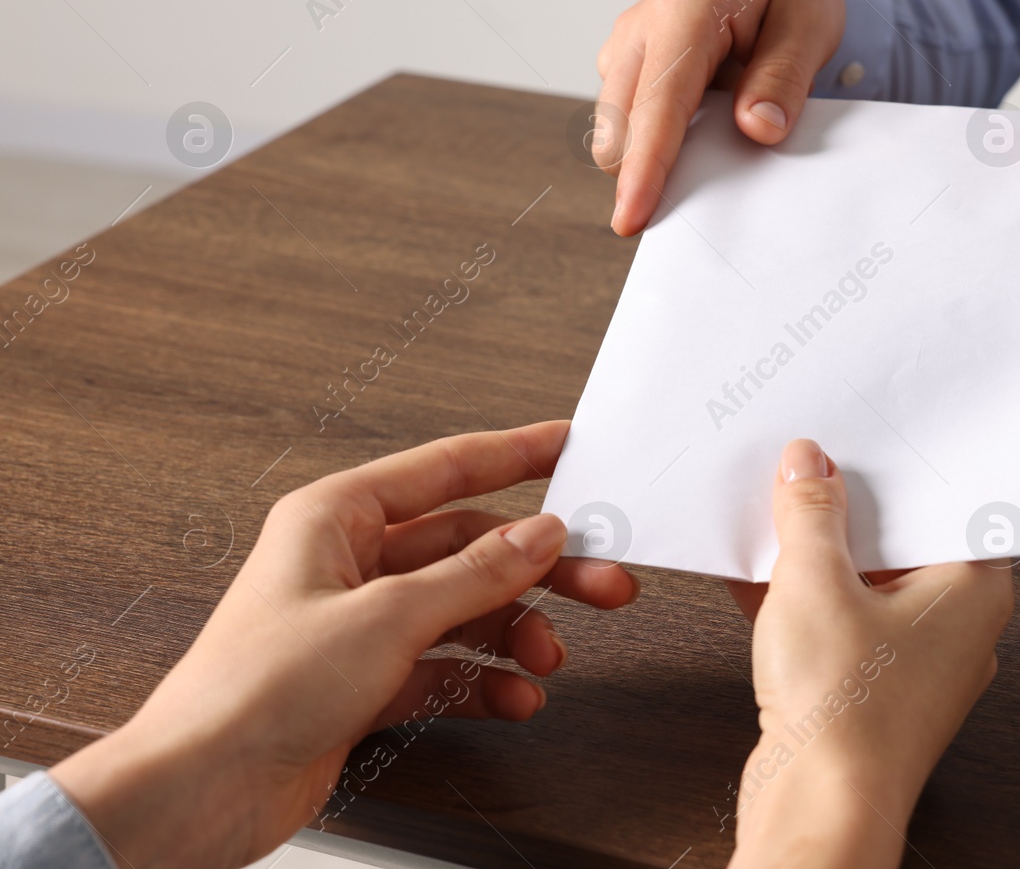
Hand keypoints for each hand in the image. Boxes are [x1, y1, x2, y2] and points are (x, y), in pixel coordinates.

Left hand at [50, 422, 637, 868]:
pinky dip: (484, 683)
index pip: (445, 469)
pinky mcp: (364, 682)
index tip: (570, 447)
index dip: (515, 455)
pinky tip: (514, 697)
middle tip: (599, 579)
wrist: (203, 789)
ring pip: (464, 611)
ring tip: (550, 656)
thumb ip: (476, 574)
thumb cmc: (254, 689)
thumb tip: (539, 534)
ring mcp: (359, 625)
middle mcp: (349, 565)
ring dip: (515, 633)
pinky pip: (446, 669)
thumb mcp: (387, 617)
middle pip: (469, 548)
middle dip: (537, 568)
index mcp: (337, 517)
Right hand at [596, 0, 844, 235]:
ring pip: (616, 125)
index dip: (646, 167)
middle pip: (620, 125)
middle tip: (695, 210)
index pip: (658, 104)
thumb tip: (757, 130)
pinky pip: (626, 115)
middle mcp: (642, 25)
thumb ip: (784, 78)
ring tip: (709, 158)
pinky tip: (699, 133)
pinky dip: (651, 138)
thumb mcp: (812, 23)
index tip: (633, 218)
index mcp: (686, 10)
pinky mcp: (627, 59)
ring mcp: (628, 42)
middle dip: (641, 174)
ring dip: (648, 155)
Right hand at [726, 439, 1012, 868]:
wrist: (820, 809)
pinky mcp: (865, 692)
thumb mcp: (816, 582)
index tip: (867, 440)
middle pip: (902, 543)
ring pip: (864, 586)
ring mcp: (911, 665)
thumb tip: (810, 468)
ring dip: (816, 555)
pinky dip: (800, 600)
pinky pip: (837, 626)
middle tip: (810, 466)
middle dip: (849, 509)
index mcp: (974, 591)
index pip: (950, 504)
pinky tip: (752, 572)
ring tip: (771, 513)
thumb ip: (812, 515)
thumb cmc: (847, 712)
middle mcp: (954, 629)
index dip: (906, 469)